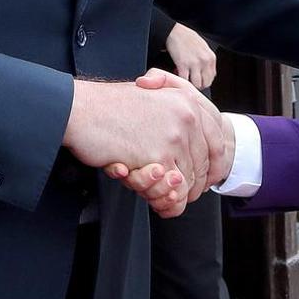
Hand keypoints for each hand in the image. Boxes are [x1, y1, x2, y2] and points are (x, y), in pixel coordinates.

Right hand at [104, 71, 237, 215]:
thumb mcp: (153, 98)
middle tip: (171, 196)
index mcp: (188, 101)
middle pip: (203, 166)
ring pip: (186, 182)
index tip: (205, 181)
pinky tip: (146, 194)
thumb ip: (175, 117)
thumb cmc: (109, 107)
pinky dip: (160, 199)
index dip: (213, 166)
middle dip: (189, 186)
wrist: (82, 109)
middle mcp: (188, 117)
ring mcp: (175, 136)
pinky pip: (170, 191)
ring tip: (150, 191)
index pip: (217, 141)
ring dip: (168, 194)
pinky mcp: (158, 157)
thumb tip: (188, 151)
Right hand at [164, 22, 216, 89]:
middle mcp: (205, 61)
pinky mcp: (183, 64)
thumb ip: (206, 60)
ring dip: (189, 83)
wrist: (175, 31)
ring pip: (196, 84)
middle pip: (205, 83)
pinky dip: (180, 80)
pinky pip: (184, 80)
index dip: (204, 81)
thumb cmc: (187, 38)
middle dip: (197, 84)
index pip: (212, 77)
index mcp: (211, 57)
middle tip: (190, 80)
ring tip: (184, 77)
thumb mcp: (203, 47)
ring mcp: (194, 63)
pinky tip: (177, 73)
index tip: (198, 79)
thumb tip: (206, 73)